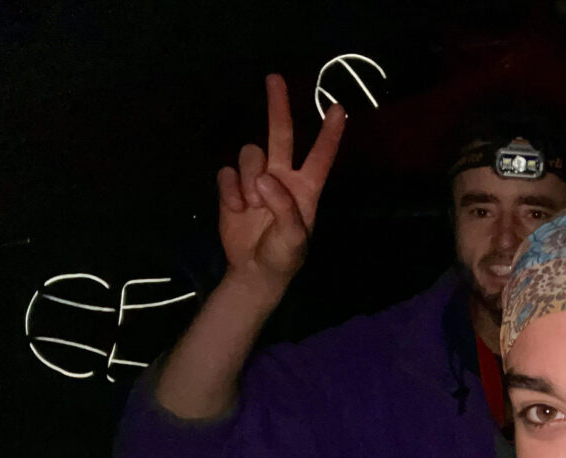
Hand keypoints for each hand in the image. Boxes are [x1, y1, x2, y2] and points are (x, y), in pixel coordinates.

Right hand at [216, 74, 344, 289]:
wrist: (253, 272)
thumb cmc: (283, 256)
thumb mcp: (294, 238)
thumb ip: (283, 207)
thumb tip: (262, 179)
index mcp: (306, 188)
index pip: (321, 155)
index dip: (330, 133)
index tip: (338, 108)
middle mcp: (282, 177)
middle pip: (281, 134)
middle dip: (278, 106)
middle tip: (274, 78)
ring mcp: (256, 180)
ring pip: (250, 153)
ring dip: (248, 178)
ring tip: (252, 206)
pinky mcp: (232, 188)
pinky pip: (227, 173)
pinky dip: (229, 191)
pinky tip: (236, 209)